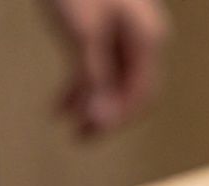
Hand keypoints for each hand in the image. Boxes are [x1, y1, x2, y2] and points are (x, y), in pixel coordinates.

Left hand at [45, 0, 168, 136]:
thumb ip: (93, 77)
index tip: (87, 136)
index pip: (141, 95)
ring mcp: (128, 31)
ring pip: (113, 79)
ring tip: (63, 120)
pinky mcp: (108, 24)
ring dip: (90, 102)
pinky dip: (82, 81)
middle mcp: (143, 38)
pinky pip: (101, 62)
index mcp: (146, 39)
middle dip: (104, 116)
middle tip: (77, 138)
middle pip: (130, 90)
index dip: (116, 120)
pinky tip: (62, 96)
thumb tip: (101, 121)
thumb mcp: (82, 32)